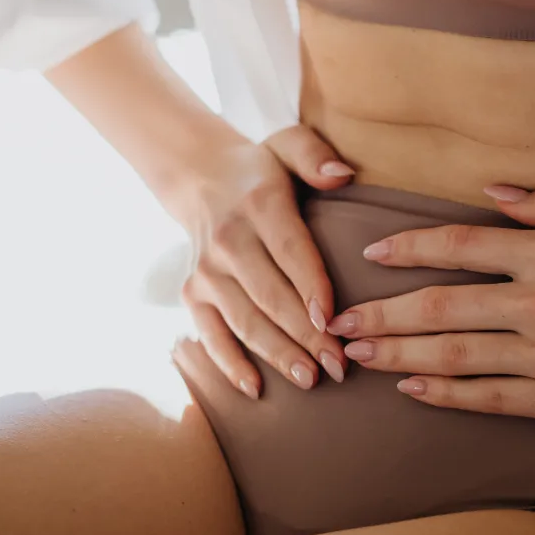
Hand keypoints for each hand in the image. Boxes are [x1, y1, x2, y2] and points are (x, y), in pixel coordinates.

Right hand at [162, 125, 355, 398]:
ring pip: (245, 320)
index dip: (311, 287)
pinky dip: (229, 364)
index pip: (290, 250)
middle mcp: (229, 240)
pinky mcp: (192, 293)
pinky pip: (210, 334)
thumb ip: (314, 154)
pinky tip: (255, 389)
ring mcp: (207, 271)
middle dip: (306, 335)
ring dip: (277, 354)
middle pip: (270, 295)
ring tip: (311, 380)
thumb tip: (342, 174)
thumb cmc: (262, 170)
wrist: (199, 178)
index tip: (334, 320)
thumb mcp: (287, 145)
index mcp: (259, 204)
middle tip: (339, 366)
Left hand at [329, 184, 534, 427]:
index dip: (407, 249)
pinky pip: (490, 398)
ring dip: (396, 355)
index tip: (371, 254)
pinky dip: (445, 394)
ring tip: (355, 354)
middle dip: (378, 313)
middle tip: (335, 320)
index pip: (458, 245)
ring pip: (452, 356)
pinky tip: (412, 389)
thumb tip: (497, 192)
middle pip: (437, 307)